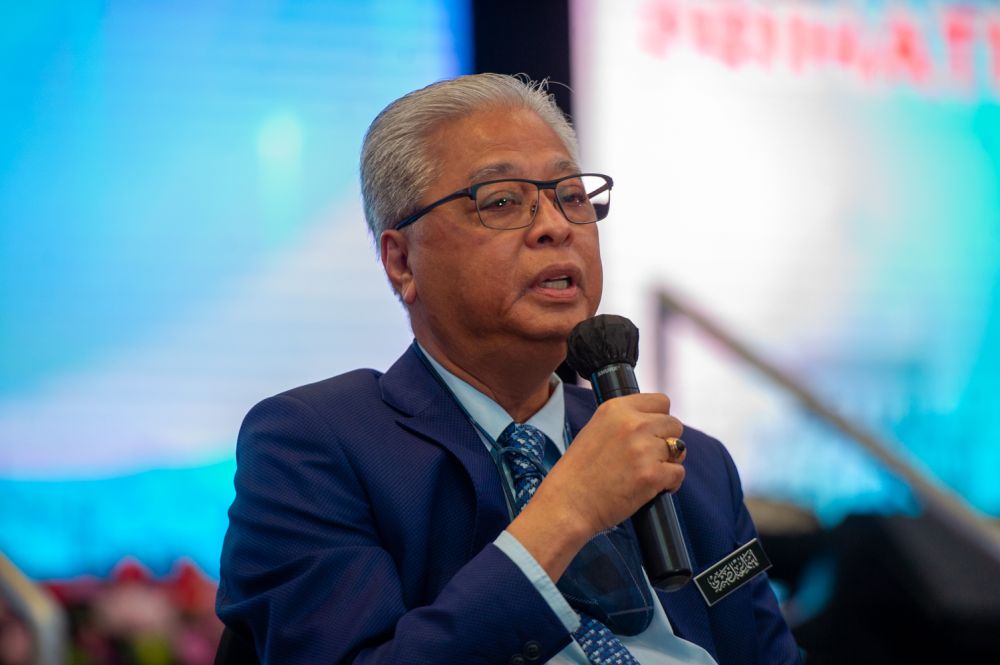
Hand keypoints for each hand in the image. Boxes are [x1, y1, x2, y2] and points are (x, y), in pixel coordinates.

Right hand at [506, 393, 684, 579]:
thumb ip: (623, 423)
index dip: (660, 418)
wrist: (567, 505)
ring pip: (679, 450)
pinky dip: (670, 483)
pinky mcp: (652, 475)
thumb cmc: (578, 474)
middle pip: (674, 425)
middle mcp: (632, 424)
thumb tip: (655, 425)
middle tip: (649, 458)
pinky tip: (652, 489)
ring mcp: (643, 449)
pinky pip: (678, 473)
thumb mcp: (595, 431)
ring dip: (668, 463)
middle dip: (666, 442)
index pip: (660, 401)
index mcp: (616, 409)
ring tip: (647, 474)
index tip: (653, 433)